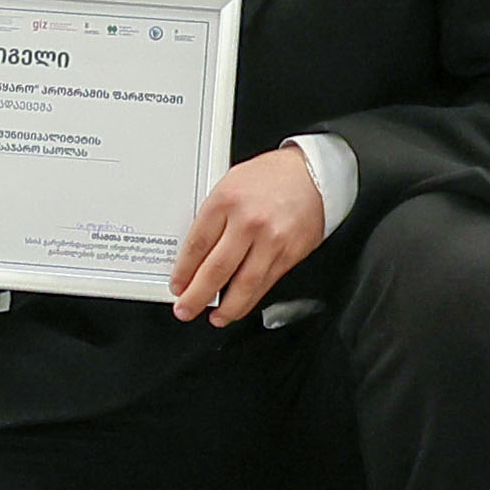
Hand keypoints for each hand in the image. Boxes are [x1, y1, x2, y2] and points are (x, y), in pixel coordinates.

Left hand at [165, 144, 330, 326]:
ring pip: (244, 284)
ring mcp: (271, 239)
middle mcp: (247, 221)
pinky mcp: (290, 253)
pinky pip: (266, 283)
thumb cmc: (269, 176)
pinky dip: (250, 299)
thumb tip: (195, 252)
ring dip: (227, 307)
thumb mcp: (229, 183)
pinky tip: (240, 306)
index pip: (197, 245)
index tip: (177, 285)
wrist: (312, 172)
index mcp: (225, 200)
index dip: (184, 271)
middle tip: (186, 309)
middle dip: (197, 295)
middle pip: (216, 269)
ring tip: (215, 317)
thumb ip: (212, 216)